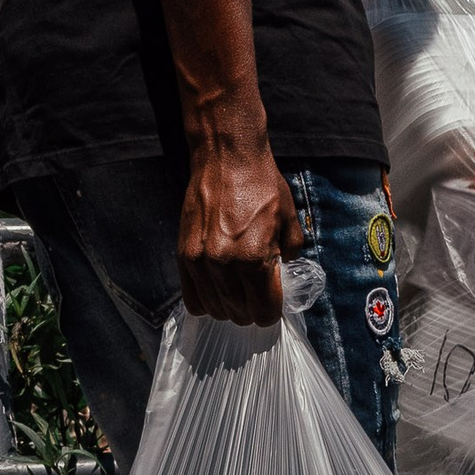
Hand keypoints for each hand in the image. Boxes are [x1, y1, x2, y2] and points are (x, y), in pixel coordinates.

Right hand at [178, 135, 300, 325]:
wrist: (227, 158)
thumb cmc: (262, 186)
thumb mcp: (289, 221)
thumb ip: (288, 256)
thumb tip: (281, 277)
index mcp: (255, 260)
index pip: (263, 312)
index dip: (272, 312)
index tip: (273, 304)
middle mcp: (225, 266)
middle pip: (239, 315)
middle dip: (251, 310)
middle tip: (256, 295)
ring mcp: (201, 262)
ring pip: (216, 310)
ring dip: (229, 307)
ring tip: (237, 292)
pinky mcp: (184, 255)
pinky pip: (192, 298)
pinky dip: (206, 301)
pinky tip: (216, 290)